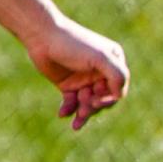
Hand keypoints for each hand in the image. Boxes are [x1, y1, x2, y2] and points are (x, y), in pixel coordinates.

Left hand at [27, 14, 130, 130]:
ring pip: (88, 104)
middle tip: (84, 108)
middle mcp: (100, 72)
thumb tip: (120, 96)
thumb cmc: (73, 44)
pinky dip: (69, 109)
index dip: (108, 99)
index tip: (95, 99)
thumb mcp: (100, 57)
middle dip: (94, 106)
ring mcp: (84, 79)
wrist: (42, 37)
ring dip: (83, 113)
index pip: (118, 89)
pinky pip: (72, 103)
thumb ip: (117, 74)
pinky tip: (62, 114)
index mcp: (113, 62)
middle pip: (103, 99)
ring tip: (75, 123)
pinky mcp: (68, 85)